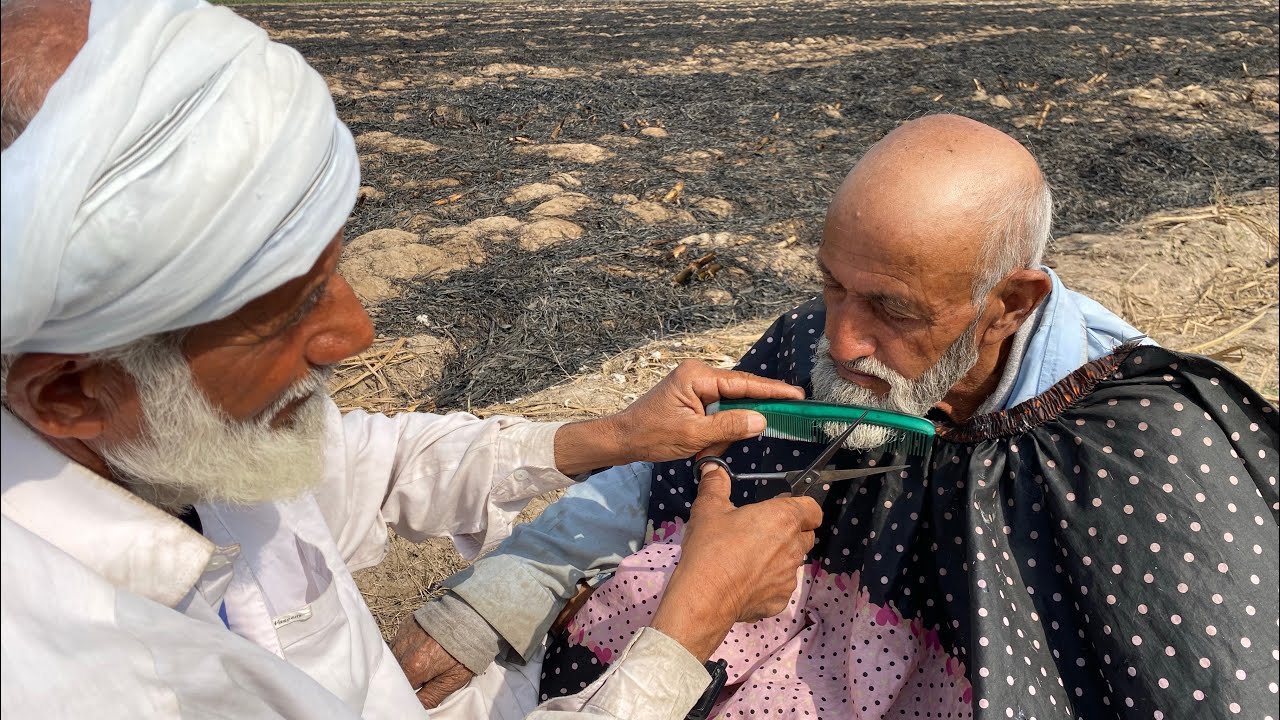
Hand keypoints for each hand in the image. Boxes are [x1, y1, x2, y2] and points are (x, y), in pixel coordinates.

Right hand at [390, 614, 474, 708]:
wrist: (473, 618)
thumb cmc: (466, 651)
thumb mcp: (452, 679)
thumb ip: (430, 696)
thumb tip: (416, 706)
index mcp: (414, 666)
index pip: (401, 685)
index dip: (409, 690)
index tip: (418, 689)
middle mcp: (404, 649)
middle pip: (396, 670)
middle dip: (405, 675)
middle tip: (421, 675)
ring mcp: (404, 634)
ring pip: (395, 655)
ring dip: (403, 661)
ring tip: (421, 660)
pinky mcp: (407, 623)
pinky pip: (399, 640)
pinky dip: (406, 647)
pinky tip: (421, 647)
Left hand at [554, 361, 804, 474]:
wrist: (622, 438)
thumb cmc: (652, 435)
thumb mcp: (693, 435)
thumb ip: (729, 426)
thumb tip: (761, 419)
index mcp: (698, 376)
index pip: (744, 383)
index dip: (773, 391)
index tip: (797, 396)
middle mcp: (698, 374)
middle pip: (739, 394)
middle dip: (740, 422)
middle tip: (737, 437)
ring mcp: (695, 385)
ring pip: (728, 408)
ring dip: (722, 433)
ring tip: (703, 448)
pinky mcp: (693, 397)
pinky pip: (717, 412)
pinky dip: (714, 432)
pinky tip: (701, 447)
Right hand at [650, 461, 821, 660]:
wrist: (705, 596)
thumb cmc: (711, 547)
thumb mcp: (708, 509)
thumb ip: (715, 485)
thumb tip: (712, 467)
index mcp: (784, 518)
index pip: (814, 509)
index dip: (802, 507)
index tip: (782, 509)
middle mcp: (793, 547)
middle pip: (806, 536)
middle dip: (791, 532)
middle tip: (762, 532)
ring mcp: (789, 576)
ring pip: (792, 562)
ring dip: (779, 558)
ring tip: (750, 559)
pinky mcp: (780, 600)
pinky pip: (780, 587)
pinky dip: (768, 583)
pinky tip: (745, 582)